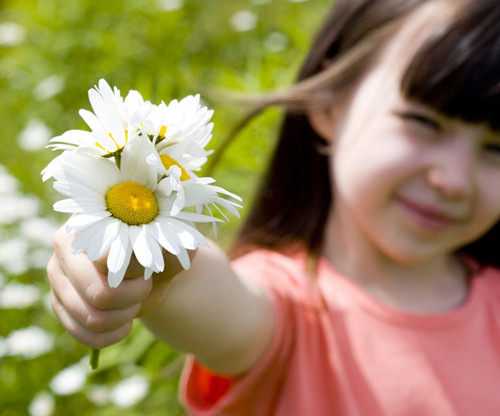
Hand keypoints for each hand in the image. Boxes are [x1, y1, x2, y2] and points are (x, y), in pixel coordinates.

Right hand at [47, 225, 186, 348]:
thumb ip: (161, 248)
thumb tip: (137, 255)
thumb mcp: (173, 246)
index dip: (136, 272)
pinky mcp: (58, 304)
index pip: (106, 258)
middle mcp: (65, 245)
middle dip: (132, 298)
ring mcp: (57, 276)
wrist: (153, 269)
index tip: (150, 268)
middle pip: (98, 292)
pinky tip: (124, 324)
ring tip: (134, 302)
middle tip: (145, 286)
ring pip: (91, 318)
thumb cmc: (163, 250)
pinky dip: (111, 336)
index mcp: (92, 221)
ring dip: (124, 317)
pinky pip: (83, 335)